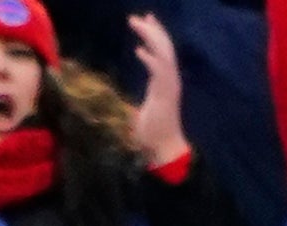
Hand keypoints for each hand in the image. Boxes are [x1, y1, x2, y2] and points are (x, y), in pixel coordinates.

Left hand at [129, 15, 187, 168]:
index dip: (153, 36)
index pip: (161, 52)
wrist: (164, 149)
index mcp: (163, 81)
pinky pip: (160, 73)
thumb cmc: (151, 134)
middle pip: (164, 47)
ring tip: (139, 23)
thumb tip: (116, 100)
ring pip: (164, 54)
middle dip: (152, 30)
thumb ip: (133, 101)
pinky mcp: (166, 95)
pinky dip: (151, 60)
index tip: (145, 21)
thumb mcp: (140, 112)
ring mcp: (169, 86)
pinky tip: (139, 51)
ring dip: (151, 38)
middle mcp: (169, 79)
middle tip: (139, 16)